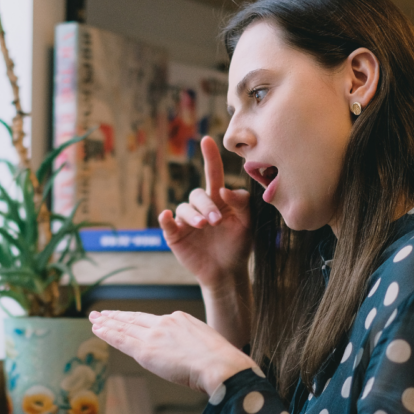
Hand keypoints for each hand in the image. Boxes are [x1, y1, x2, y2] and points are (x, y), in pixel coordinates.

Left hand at [89, 309, 257, 395]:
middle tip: (101, 313)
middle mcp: (165, 322)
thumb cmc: (222, 362)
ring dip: (107, 323)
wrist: (221, 365)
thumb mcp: (207, 344)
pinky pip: (122, 340)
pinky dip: (108, 334)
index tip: (125, 317)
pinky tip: (98, 330)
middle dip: (116, 316)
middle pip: (135, 319)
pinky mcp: (146, 350)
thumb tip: (189, 356)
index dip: (135, 319)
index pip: (151, 320)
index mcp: (180, 319)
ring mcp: (154, 335)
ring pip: (125, 327)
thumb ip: (192, 346)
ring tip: (94, 319)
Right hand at [159, 136, 251, 287]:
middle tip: (216, 221)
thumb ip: (242, 203)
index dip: (210, 157)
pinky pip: (167, 223)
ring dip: (194, 214)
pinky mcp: (175, 235)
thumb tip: (224, 190)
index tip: (207, 140)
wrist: (228, 273)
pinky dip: (165, 218)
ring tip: (204, 226)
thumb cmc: (238, 246)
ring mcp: (186, 221)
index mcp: (218, 200)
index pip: (213, 174)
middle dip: (207, 206)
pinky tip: (167, 216)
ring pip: (184, 208)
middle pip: (198, 195)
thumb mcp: (248, 223)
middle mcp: (201, 207)